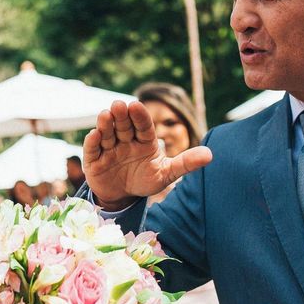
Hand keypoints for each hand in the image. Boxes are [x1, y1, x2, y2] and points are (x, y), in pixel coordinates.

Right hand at [83, 100, 211, 209]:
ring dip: (106, 124)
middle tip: (119, 105)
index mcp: (144, 140)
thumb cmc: (146, 180)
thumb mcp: (166, 173)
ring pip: (107, 133)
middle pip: (124, 125)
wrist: (124, 198)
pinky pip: (93, 149)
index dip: (139, 116)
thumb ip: (185, 163)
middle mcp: (125, 140)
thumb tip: (210, 154)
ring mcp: (109, 149)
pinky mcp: (94, 161)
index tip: (136, 105)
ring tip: (105, 115)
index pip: (143, 125)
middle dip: (121, 115)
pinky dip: (92, 142)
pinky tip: (94, 135)